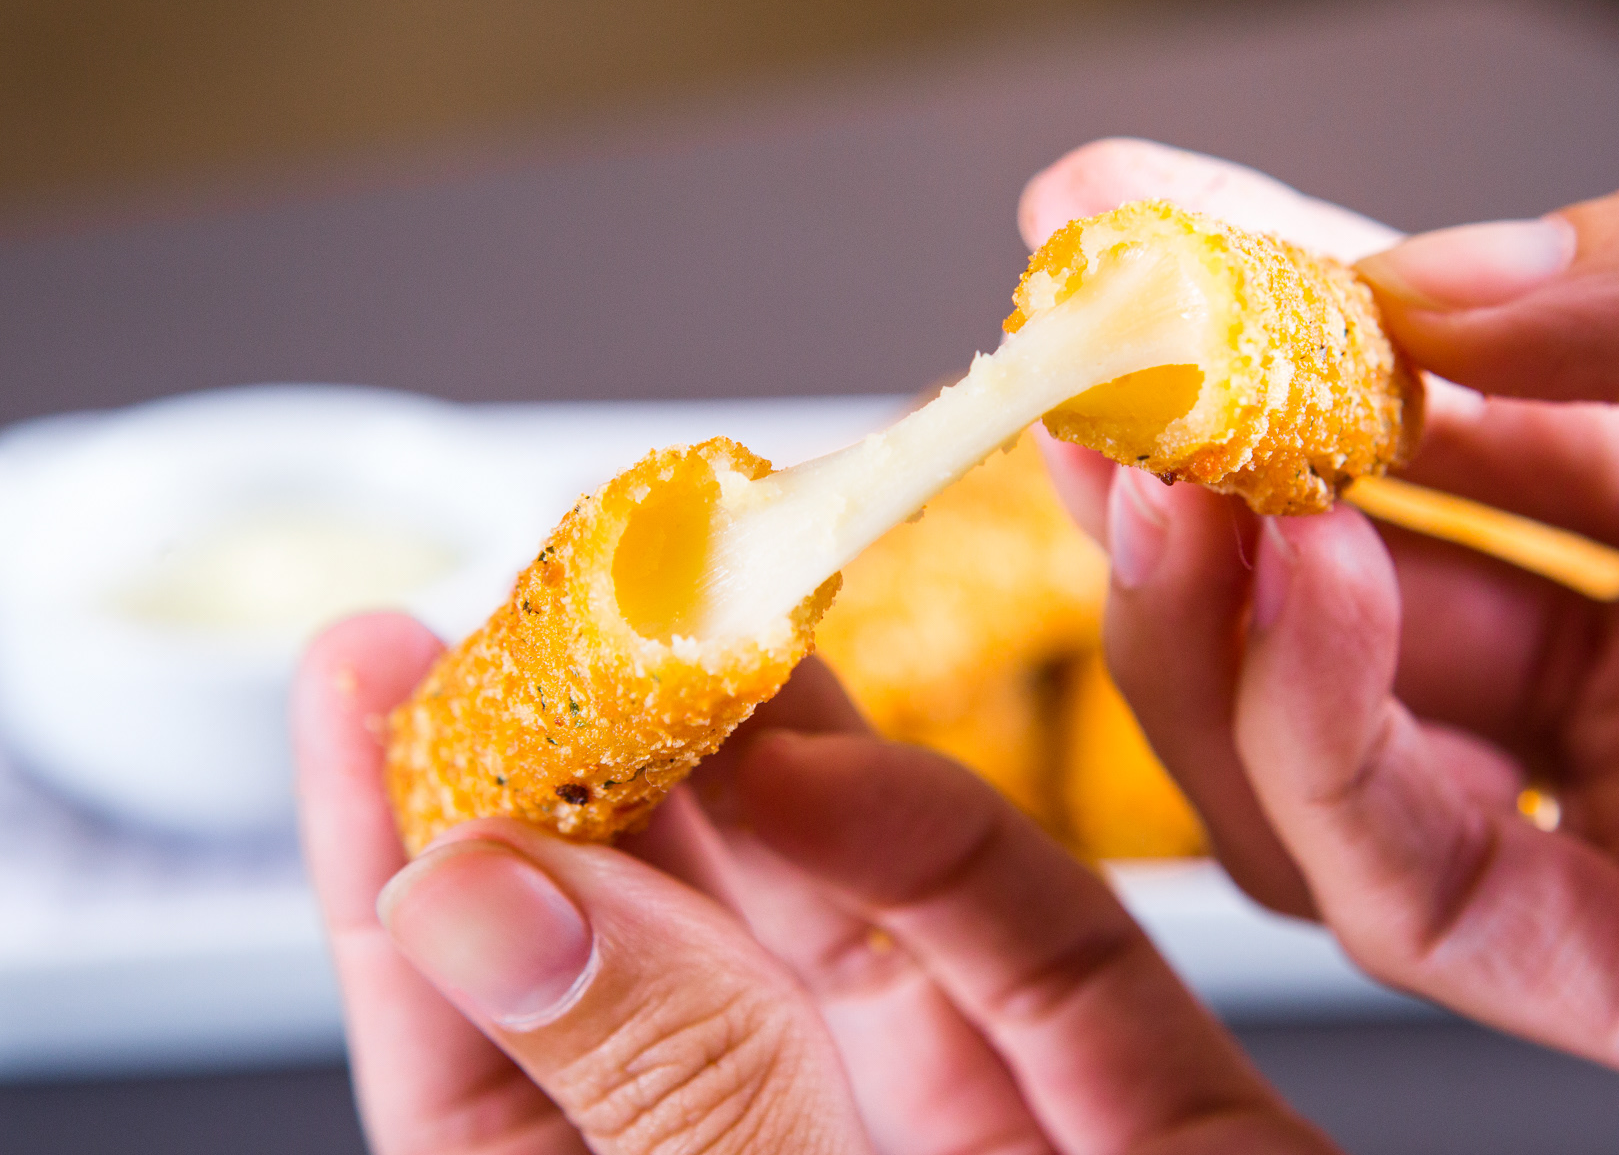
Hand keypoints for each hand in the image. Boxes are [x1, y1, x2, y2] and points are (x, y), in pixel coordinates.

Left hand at [293, 613, 1337, 1153]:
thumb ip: (668, 1121)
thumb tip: (477, 903)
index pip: (483, 1092)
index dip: (413, 878)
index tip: (367, 682)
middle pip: (671, 968)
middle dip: (598, 771)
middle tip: (533, 598)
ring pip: (856, 927)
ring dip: (768, 757)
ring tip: (684, 607)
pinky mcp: (1171, 1137)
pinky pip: (1054, 969)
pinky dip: (949, 854)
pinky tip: (838, 756)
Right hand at [1021, 138, 1618, 1153]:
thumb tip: (1440, 283)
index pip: (1448, 368)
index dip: (1268, 285)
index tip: (1113, 216)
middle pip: (1353, 549)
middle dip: (1193, 454)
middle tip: (1079, 358)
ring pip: (1333, 736)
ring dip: (1211, 613)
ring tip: (1162, 485)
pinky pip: (1425, 888)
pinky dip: (1316, 754)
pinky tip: (1291, 610)